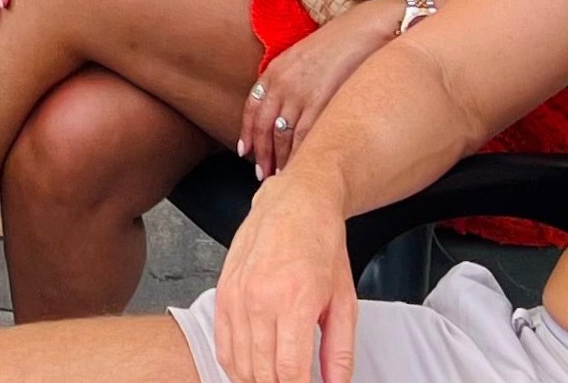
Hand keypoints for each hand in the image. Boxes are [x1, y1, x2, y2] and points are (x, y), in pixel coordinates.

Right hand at [207, 175, 358, 382]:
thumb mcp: (345, 300)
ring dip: (258, 382)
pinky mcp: (223, 292)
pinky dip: (235, 366)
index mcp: (295, 301)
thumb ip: (340, 350)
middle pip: (262, 373)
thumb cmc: (322, 245)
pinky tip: (253, 371)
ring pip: (239, 365)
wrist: (296, 202)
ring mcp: (236, 295)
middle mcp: (260, 299)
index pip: (290, 372)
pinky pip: (222, 344)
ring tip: (277, 381)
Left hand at [236, 1, 404, 176]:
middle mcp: (282, 83)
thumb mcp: (303, 56)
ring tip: (282, 178)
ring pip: (283, 137)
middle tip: (263, 175)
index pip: (252, 108)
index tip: (246, 152)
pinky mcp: (322, 102)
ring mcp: (301, 93)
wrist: (367, 29)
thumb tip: (284, 107)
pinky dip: (300, 156)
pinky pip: (305, 137)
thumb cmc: (340, 42)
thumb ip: (289, 79)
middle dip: (262, 154)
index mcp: (275, 70)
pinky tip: (302, 169)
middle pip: (264, 127)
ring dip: (280, 160)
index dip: (248, 134)